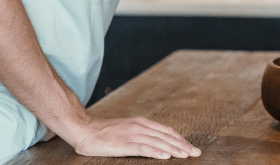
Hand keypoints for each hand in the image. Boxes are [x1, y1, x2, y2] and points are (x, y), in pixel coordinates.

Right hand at [73, 116, 200, 158]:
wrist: (84, 130)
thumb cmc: (105, 133)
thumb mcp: (127, 129)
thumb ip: (142, 134)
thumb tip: (158, 143)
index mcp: (142, 123)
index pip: (166, 131)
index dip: (180, 139)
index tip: (191, 147)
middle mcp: (140, 126)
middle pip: (166, 136)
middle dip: (182, 145)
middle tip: (196, 153)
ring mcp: (132, 134)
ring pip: (158, 142)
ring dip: (174, 149)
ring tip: (186, 156)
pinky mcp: (124, 143)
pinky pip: (143, 148)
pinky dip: (156, 152)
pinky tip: (166, 156)